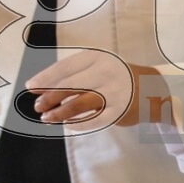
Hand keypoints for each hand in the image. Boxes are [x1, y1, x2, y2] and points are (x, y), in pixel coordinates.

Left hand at [25, 50, 157, 130]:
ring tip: (47, 118)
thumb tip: (41, 87)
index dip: (46, 78)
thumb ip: (72, 75)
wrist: (153, 87)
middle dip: (50, 97)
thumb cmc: (116, 75)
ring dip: (60, 112)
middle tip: (37, 106)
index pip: (65, 67)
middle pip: (70, 86)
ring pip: (80, 104)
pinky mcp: (120, 111)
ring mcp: (115, 92)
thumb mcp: (97, 66)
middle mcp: (106, 72)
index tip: (31, 87)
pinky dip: (78, 123)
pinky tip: (67, 124)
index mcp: (98, 58)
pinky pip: (94, 120)